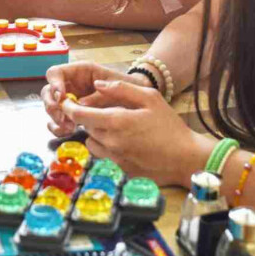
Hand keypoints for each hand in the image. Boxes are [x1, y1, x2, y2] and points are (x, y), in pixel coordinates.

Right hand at [41, 61, 147, 136]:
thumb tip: (82, 103)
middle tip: (63, 117)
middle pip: (48, 91)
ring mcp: (71, 101)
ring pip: (51, 108)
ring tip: (69, 127)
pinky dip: (58, 128)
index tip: (61, 97)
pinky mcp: (74, 116)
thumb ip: (101, 92)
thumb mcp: (119, 85)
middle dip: (52, 105)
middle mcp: (72, 85)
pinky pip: (58, 122)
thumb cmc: (131, 88)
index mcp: (80, 72)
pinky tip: (68, 131)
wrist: (142, 102)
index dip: (54, 84)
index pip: (55, 73)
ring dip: (55, 118)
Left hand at [60, 79, 213, 186]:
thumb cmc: (169, 126)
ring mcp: (113, 159)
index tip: (68, 103)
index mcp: (116, 121)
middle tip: (106, 112)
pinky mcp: (118, 171)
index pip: (79, 115)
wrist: (185, 159)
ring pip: (91, 143)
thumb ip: (122, 88)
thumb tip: (97, 84)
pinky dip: (106, 148)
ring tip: (117, 129)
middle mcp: (110, 142)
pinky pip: (102, 157)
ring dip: (96, 134)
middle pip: (85, 128)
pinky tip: (124, 144)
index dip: (69, 108)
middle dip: (89, 118)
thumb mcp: (150, 98)